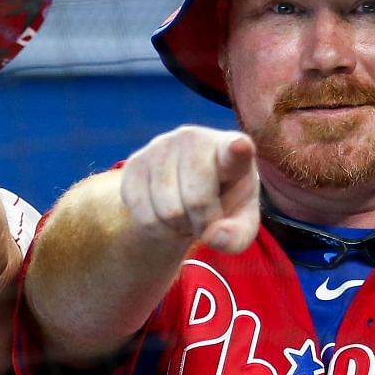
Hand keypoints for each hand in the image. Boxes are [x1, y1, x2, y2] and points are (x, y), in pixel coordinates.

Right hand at [118, 126, 259, 253]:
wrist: (186, 195)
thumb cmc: (222, 205)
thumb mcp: (239, 224)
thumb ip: (236, 236)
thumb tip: (215, 236)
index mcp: (231, 150)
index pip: (234, 151)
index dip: (237, 149)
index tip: (239, 146)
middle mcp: (194, 139)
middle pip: (197, 200)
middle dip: (202, 222)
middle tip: (205, 219)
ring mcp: (161, 146)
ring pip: (168, 210)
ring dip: (178, 226)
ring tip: (186, 214)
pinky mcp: (135, 163)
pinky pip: (142, 213)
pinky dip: (156, 227)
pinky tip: (166, 214)